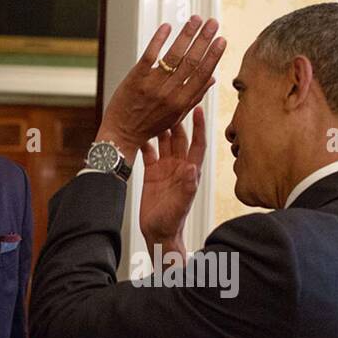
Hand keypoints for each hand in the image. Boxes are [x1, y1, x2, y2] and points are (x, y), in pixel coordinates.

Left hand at [96, 16, 225, 159]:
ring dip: (186, 35)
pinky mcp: (136, 78)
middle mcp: (170, 93)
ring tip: (196, 19)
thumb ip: (194, 97)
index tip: (222, 40)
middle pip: (191, 61)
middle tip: (213, 22)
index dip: (213, 56)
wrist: (122, 134)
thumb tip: (213, 79)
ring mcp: (153, 85)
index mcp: (181, 102)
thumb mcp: (176, 116)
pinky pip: (150, 55)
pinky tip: (167, 26)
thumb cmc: (149, 126)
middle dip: (204, 40)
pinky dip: (159, 39)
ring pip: (174, 56)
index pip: (202, 75)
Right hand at [140, 107, 205, 254]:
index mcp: (190, 172)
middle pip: (179, 137)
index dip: (198, 127)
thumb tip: (191, 168)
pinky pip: (149, 152)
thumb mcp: (180, 205)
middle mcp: (179, 166)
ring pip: (163, 141)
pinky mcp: (151, 172)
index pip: (197, 144)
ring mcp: (165, 168)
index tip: (198, 108)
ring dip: (160, 128)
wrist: (158, 233)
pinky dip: (145, 141)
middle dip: (176, 121)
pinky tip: (139, 131)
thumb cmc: (172, 222)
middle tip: (169, 103)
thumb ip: (187, 187)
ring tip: (153, 112)